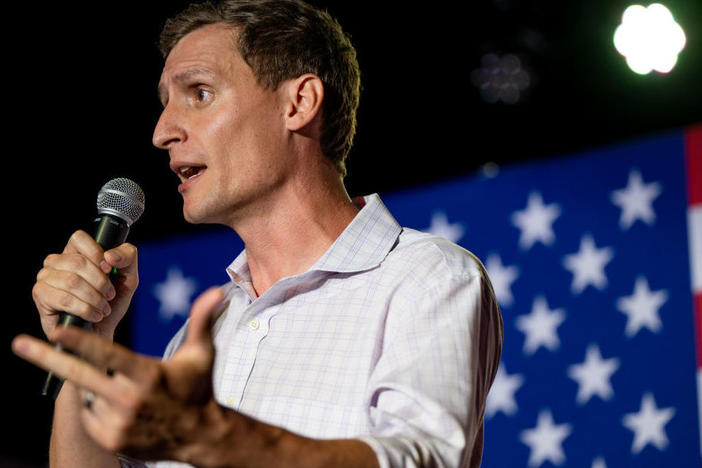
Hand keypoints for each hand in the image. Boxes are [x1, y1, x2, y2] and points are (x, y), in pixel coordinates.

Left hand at [13, 286, 223, 462]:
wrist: (199, 435)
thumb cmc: (199, 388)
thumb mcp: (202, 354)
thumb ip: (202, 320)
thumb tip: (217, 291)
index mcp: (147, 375)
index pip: (107, 355)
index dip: (80, 341)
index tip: (57, 329)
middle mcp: (129, 400)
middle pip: (79, 375)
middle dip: (46, 357)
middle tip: (18, 342)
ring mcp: (117, 423)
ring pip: (89, 394)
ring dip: (97, 386)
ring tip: (128, 390)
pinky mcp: (111, 439)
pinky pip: (92, 415)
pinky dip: (100, 406)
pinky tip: (124, 407)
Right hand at [32, 230, 138, 339]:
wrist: (101, 332)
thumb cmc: (112, 303)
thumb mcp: (128, 277)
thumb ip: (127, 258)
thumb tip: (110, 255)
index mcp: (75, 251)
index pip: (79, 238)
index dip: (97, 254)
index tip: (110, 270)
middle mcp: (56, 261)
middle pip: (78, 262)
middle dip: (101, 282)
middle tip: (109, 296)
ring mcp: (45, 278)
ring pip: (72, 281)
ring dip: (94, 298)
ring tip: (103, 308)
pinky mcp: (40, 296)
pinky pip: (63, 299)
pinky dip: (85, 309)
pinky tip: (94, 315)